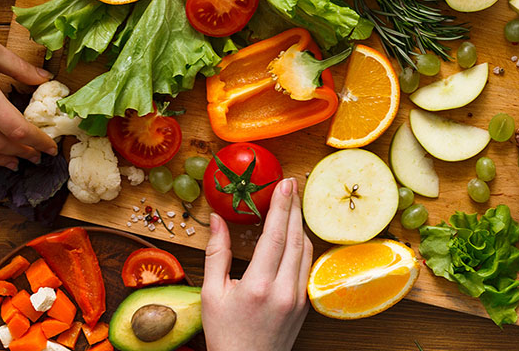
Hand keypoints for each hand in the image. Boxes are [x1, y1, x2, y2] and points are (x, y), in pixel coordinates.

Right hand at [201, 178, 312, 350]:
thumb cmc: (225, 334)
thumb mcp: (211, 294)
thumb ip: (217, 253)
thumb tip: (217, 219)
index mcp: (258, 286)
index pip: (274, 236)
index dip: (281, 206)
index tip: (285, 183)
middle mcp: (284, 291)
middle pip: (295, 238)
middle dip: (293, 207)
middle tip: (291, 184)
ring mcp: (298, 298)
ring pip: (305, 251)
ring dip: (300, 224)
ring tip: (292, 203)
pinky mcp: (304, 304)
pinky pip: (307, 266)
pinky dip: (302, 245)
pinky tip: (296, 233)